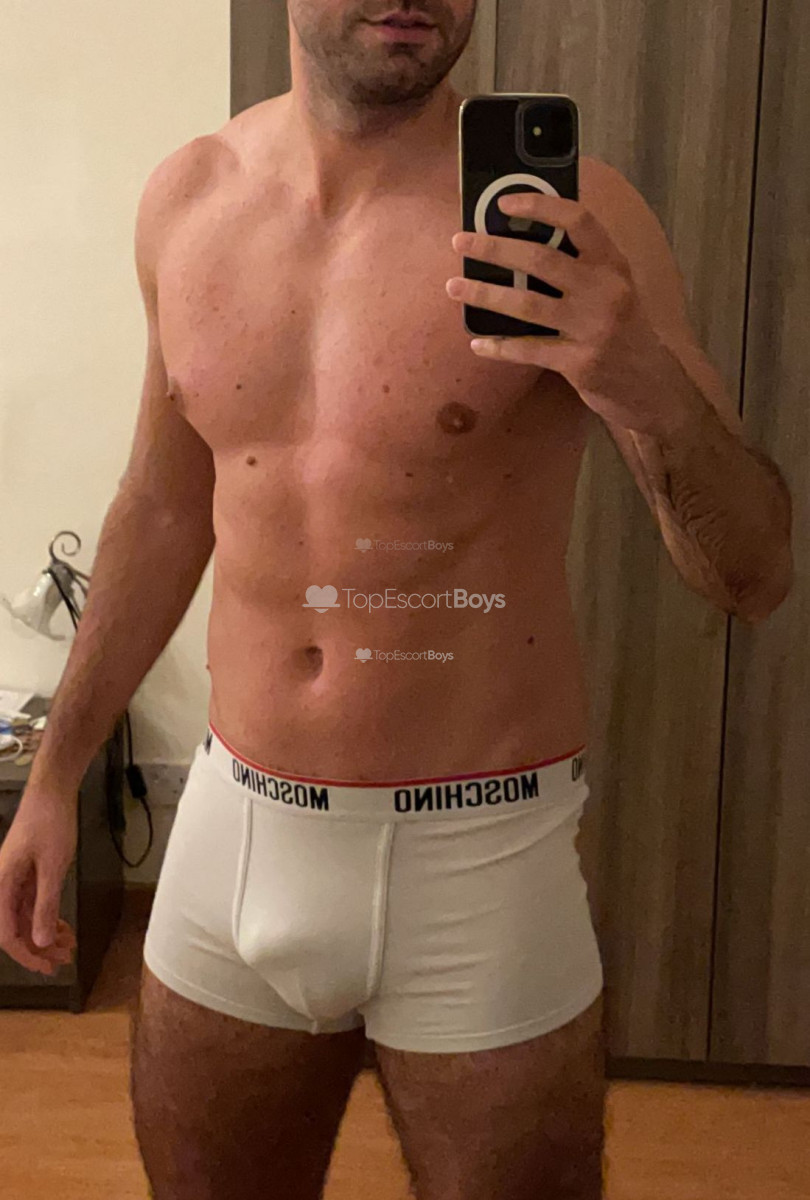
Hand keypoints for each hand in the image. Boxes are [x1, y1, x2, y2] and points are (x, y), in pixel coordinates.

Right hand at [0, 792, 77, 975]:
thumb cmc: (49, 822)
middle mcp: (4, 885)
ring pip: (26, 917)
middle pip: (16, 928)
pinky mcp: (28, 873)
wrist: (53, 791)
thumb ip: (45, 905)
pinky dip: (48, 916)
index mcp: (2, 885)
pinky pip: (33, 903)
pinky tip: (63, 927)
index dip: (26, 954)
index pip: (7, 933)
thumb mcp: (52, 867)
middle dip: (39, 947)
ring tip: (68, 946)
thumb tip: (40, 940)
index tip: (45, 967)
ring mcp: (16, 879)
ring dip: (46, 933)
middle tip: (63, 960)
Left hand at [447, 191, 679, 435]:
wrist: (655, 385)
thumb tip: (524, 244)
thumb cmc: (627, 332)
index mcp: (613, 265)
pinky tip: (478, 343)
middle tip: (461, 241)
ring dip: (485, 294)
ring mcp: (591, 328)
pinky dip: (499, 347)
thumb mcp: (616, 290)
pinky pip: (529, 350)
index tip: (504, 203)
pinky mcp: (579, 363)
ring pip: (527, 305)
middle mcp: (604, 291)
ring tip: (455, 286)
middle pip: (541, 260)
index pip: (578, 220)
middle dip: (495, 248)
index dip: (540, 205)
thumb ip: (582, 268)